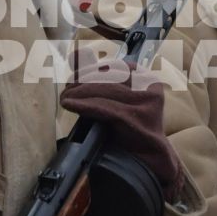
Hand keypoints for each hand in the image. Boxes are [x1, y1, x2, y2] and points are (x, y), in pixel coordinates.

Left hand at [62, 64, 182, 201]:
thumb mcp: (115, 99)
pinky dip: (85, 105)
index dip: (90, 70)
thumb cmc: (130, 130)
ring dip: (80, 94)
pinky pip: (106, 108)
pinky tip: (71, 105)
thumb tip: (77, 53)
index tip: (73, 79)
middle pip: (109, 76)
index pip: (115, 65)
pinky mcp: (139, 120)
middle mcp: (150, 87)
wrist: (149, 161)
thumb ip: (97, 76)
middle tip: (66, 91)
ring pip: (105, 91)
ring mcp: (147, 104)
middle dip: (83, 82)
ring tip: (66, 99)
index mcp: (146, 78)